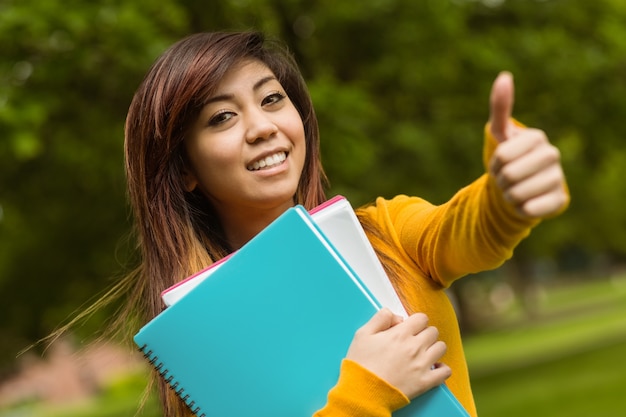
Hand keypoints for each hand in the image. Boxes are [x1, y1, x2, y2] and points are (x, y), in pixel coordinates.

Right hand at [345, 308, 450, 398]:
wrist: (363, 392)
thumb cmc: (361, 364)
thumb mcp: (362, 334)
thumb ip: (380, 318)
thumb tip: (396, 316)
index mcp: (400, 334)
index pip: (421, 318)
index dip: (416, 321)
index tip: (411, 327)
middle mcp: (414, 347)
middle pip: (433, 331)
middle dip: (425, 333)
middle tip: (415, 340)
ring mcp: (422, 365)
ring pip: (441, 348)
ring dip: (434, 348)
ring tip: (424, 353)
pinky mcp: (425, 382)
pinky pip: (445, 371)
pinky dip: (442, 369)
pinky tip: (434, 368)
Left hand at [489, 72, 568, 217]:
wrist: (521, 188)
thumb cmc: (509, 159)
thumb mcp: (501, 134)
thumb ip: (500, 107)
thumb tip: (504, 76)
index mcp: (537, 137)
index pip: (502, 156)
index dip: (494, 164)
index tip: (500, 163)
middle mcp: (552, 155)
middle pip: (508, 175)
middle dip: (499, 181)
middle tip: (506, 179)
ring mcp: (558, 178)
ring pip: (516, 194)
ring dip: (507, 196)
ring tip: (514, 190)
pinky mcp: (559, 200)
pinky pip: (530, 210)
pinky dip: (519, 210)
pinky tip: (525, 203)